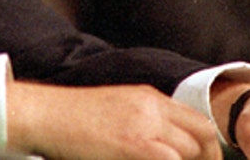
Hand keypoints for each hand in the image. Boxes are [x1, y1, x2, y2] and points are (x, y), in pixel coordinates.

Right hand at [7, 80, 221, 159]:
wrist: (43, 113)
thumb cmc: (70, 118)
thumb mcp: (114, 109)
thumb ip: (142, 121)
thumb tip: (161, 147)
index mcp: (148, 96)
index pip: (196, 120)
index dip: (205, 147)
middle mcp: (151, 106)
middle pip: (202, 134)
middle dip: (206, 158)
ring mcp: (144, 125)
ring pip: (191, 151)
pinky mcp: (134, 144)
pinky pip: (171, 159)